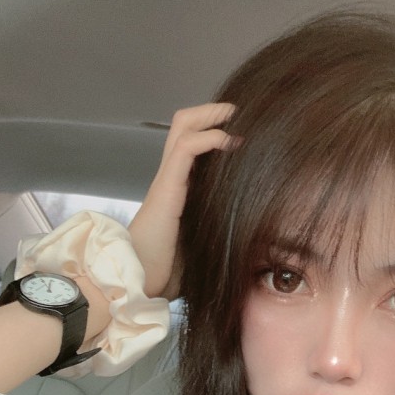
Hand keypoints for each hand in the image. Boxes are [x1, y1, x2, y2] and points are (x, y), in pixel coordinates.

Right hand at [129, 103, 235, 298]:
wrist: (140, 284)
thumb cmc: (169, 272)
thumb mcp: (203, 244)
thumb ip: (219, 232)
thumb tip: (254, 241)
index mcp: (179, 189)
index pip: (194, 144)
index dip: (216, 129)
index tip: (246, 130)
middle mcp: (171, 178)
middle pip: (184, 124)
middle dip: (213, 111)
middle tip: (241, 111)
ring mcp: (167, 180)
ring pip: (183, 126)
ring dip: (212, 114)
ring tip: (238, 115)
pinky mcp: (167, 188)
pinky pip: (186, 148)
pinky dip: (210, 138)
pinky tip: (231, 141)